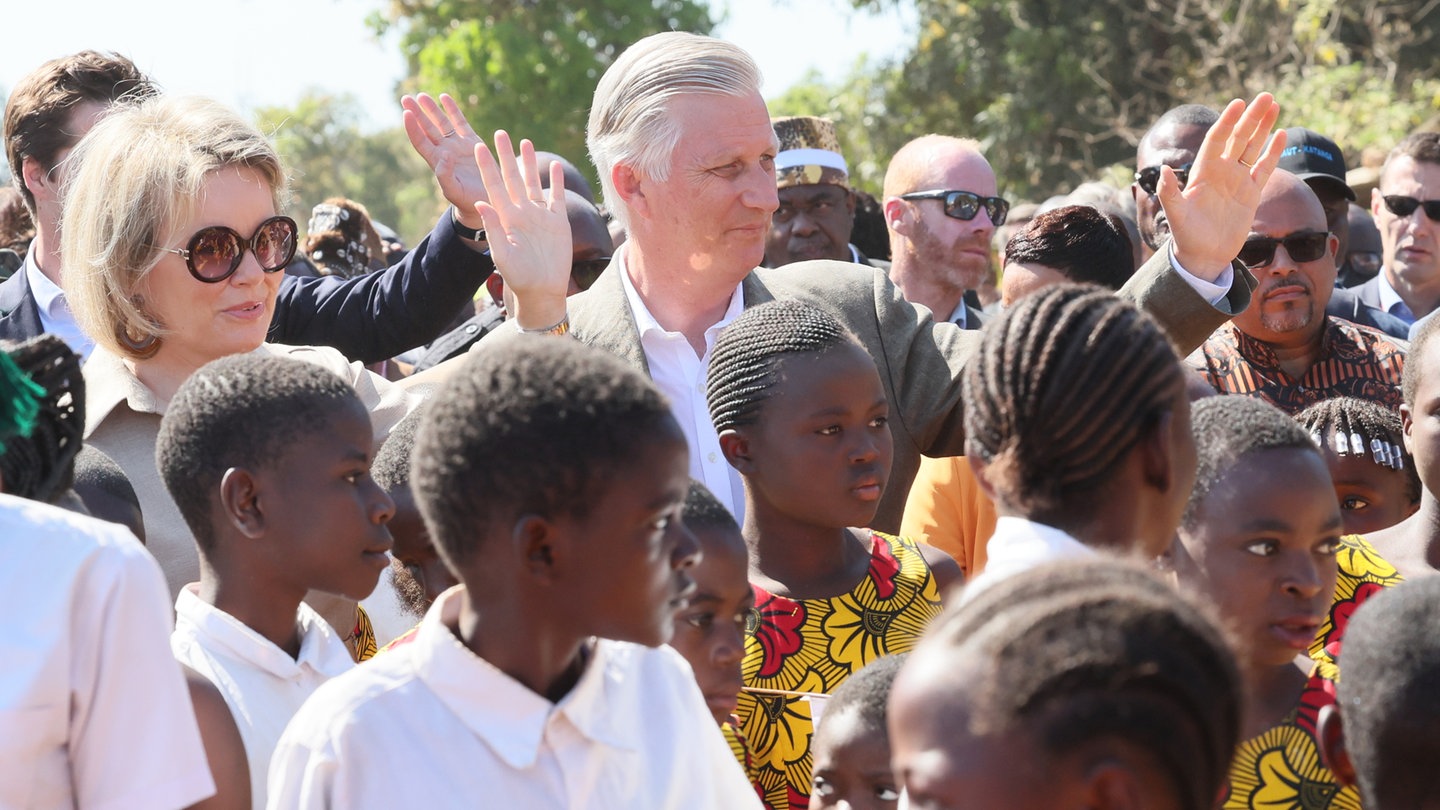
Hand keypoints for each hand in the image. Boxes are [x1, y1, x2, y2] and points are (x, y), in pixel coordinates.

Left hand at [402, 93, 487, 231]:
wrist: (485, 201)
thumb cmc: (467, 200)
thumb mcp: (454, 191)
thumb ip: (445, 176)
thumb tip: (444, 155)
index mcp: (437, 162)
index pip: (420, 141)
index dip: (412, 128)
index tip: (406, 113)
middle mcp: (445, 150)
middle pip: (427, 128)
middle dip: (417, 113)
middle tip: (406, 98)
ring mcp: (457, 145)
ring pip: (441, 123)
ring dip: (431, 109)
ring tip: (421, 96)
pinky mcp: (472, 141)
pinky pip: (460, 122)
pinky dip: (453, 110)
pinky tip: (444, 97)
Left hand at [472, 131, 570, 329]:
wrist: (542, 290)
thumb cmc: (518, 277)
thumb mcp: (502, 254)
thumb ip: (493, 228)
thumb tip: (481, 204)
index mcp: (505, 218)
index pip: (493, 186)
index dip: (487, 167)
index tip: (479, 148)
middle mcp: (521, 212)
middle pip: (512, 178)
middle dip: (506, 156)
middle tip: (499, 134)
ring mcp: (540, 216)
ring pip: (533, 182)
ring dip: (529, 163)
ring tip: (525, 142)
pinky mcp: (558, 222)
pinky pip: (556, 197)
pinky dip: (556, 182)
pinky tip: (555, 166)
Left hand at [1158, 92, 1286, 280]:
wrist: (1203, 256)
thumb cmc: (1186, 236)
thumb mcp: (1175, 215)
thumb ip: (1169, 193)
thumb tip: (1163, 170)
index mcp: (1203, 172)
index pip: (1217, 140)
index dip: (1227, 121)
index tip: (1238, 103)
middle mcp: (1221, 172)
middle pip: (1239, 138)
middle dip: (1251, 118)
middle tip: (1265, 96)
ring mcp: (1238, 181)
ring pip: (1253, 147)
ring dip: (1263, 127)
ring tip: (1274, 105)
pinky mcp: (1251, 194)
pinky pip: (1264, 168)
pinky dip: (1274, 152)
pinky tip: (1282, 134)